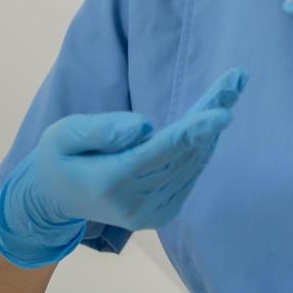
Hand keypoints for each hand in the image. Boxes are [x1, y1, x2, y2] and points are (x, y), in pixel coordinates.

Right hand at [0, 68, 246, 267]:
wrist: (56, 198)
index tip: (224, 113)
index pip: (162, 152)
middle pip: (185, 151)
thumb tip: (143, 126)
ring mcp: (152, 213)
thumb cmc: (60, 157)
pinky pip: (190, 172)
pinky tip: (210, 119)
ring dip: (213, 126)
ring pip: (193, 161)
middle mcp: (137, 203)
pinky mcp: (163, 214)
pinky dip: (202, 144)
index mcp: (111, 181)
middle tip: (236, 78)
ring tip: (231, 86)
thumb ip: (100, 130)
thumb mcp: (63, 135)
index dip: (195, 131)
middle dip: (212, 112)